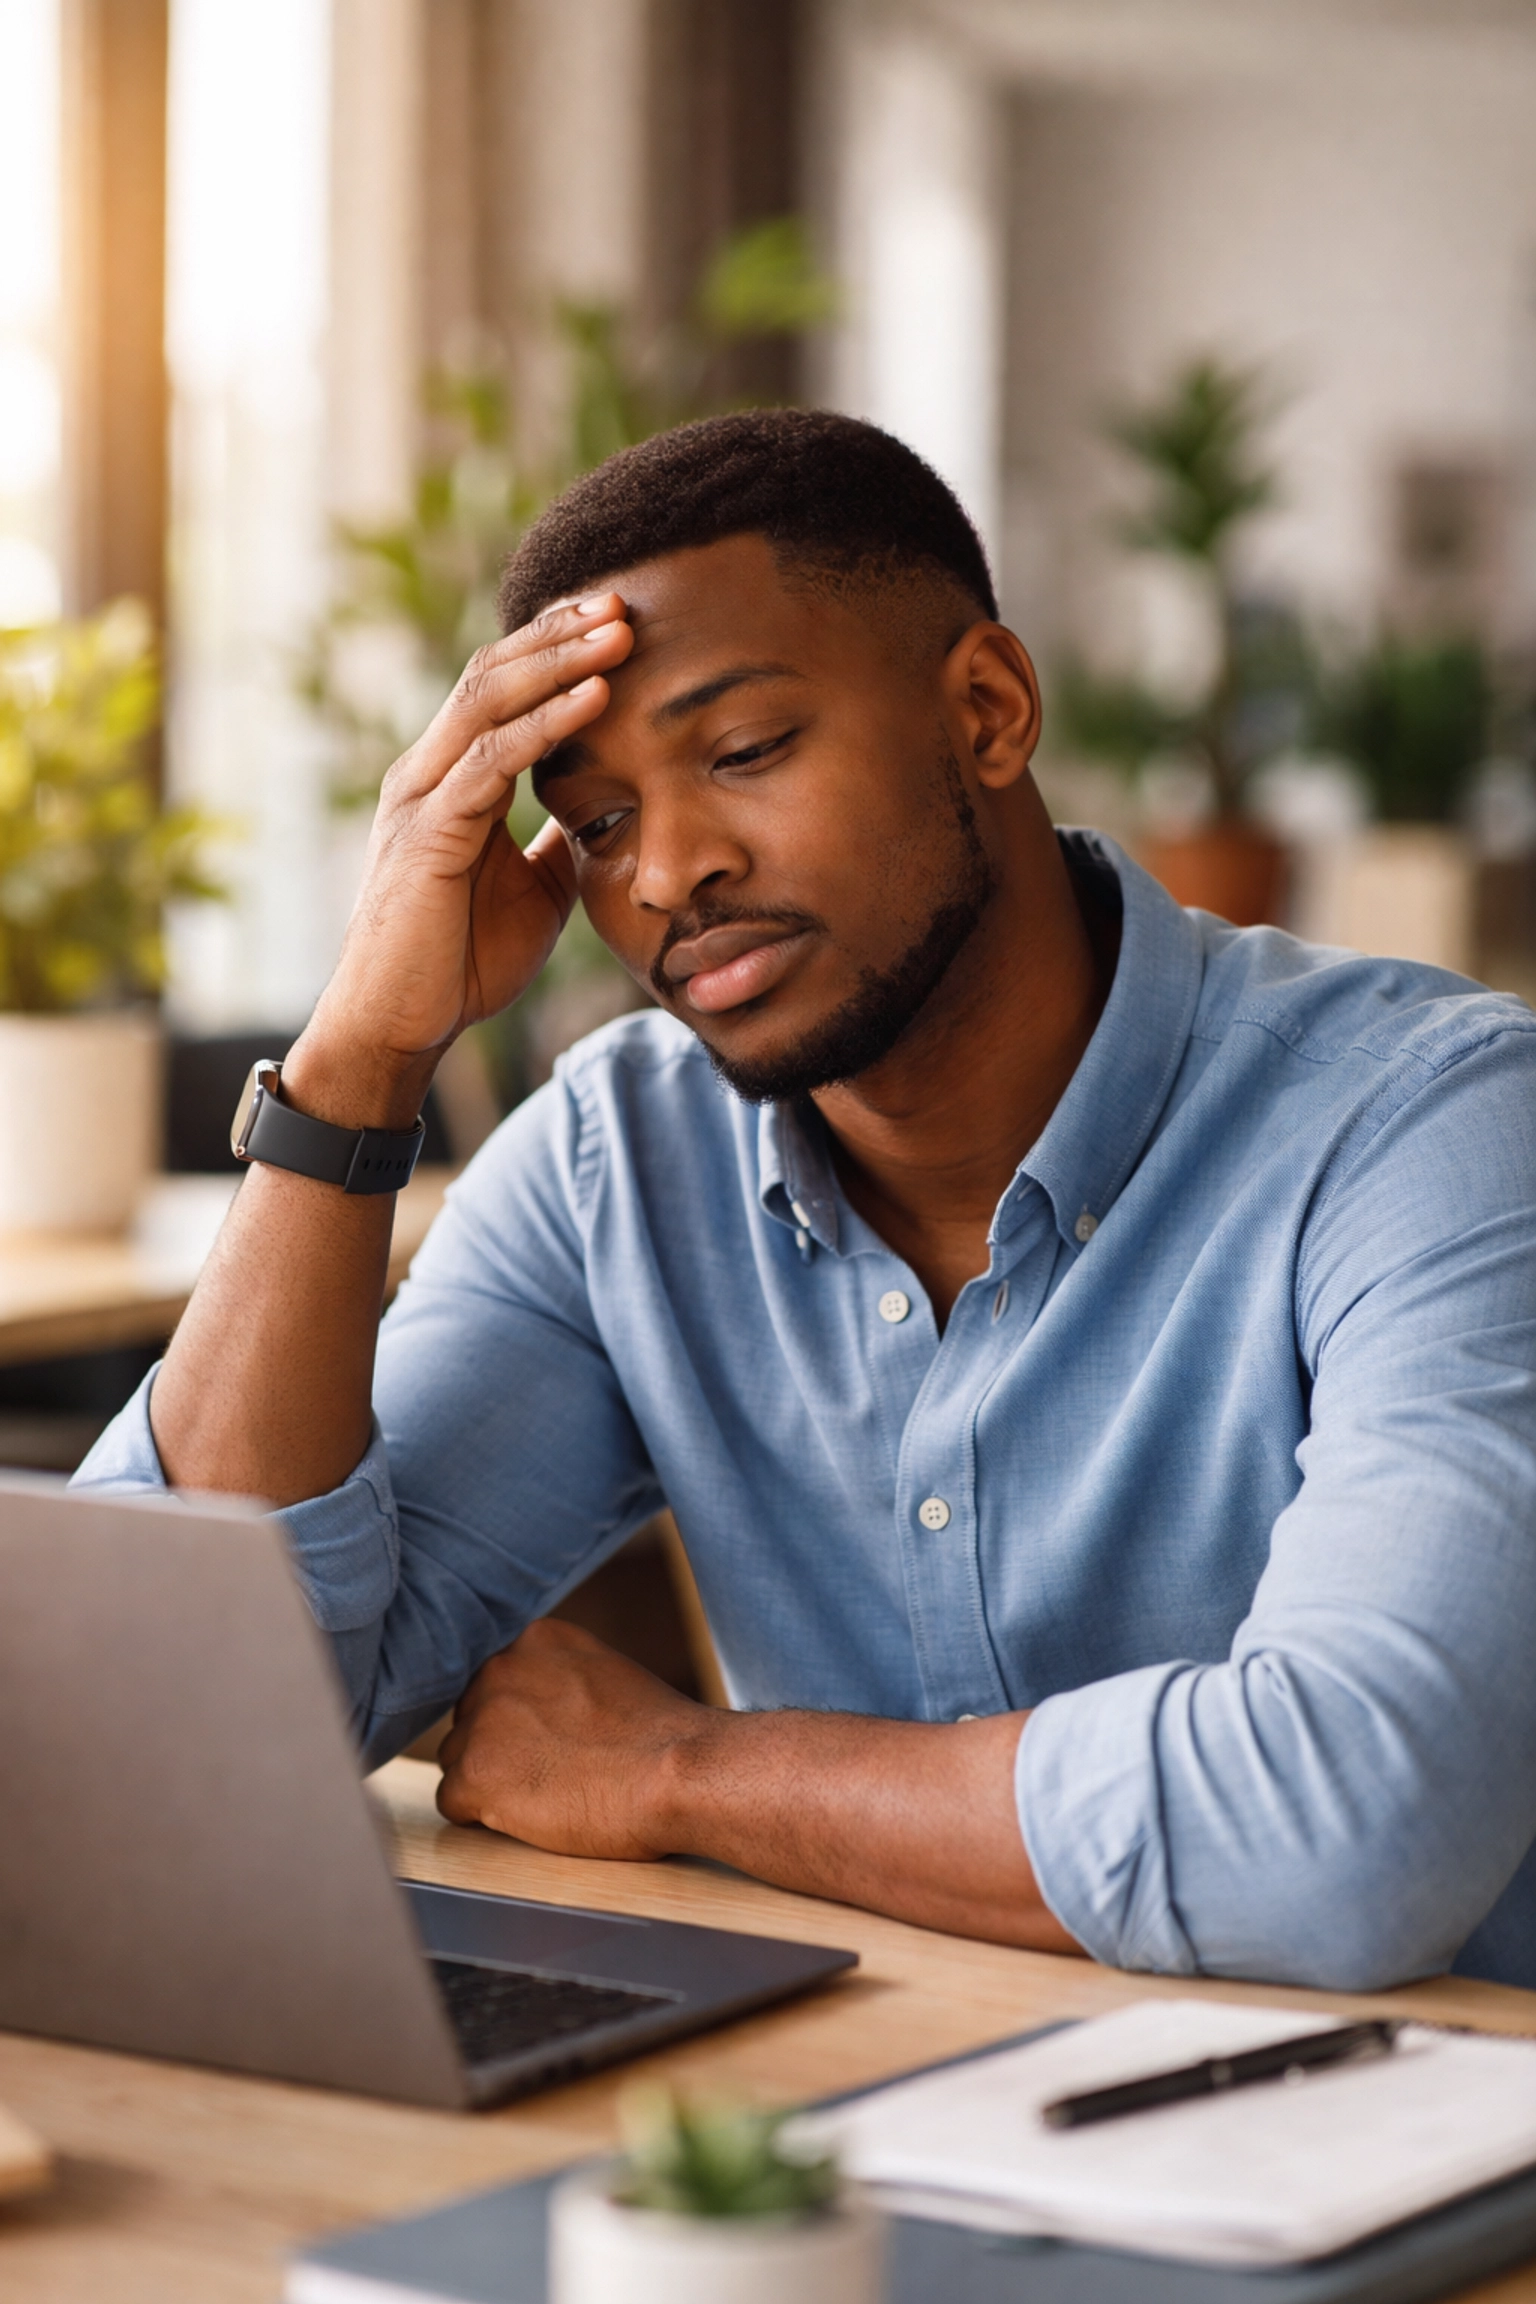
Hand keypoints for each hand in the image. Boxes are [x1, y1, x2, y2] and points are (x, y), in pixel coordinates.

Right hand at [293, 596, 634, 1117]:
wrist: (401, 1027)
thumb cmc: (460, 962)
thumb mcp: (535, 888)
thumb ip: (559, 838)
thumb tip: (605, 806)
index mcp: (449, 780)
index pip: (501, 688)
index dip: (555, 648)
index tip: (617, 619)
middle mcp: (426, 773)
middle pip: (493, 673)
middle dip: (559, 632)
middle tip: (623, 598)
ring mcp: (420, 798)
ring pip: (489, 700)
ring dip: (559, 660)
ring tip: (618, 631)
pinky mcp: (428, 834)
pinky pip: (490, 760)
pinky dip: (547, 723)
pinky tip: (595, 698)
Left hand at [436, 1618, 707, 1857]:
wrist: (680, 1772)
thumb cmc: (658, 1738)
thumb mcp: (604, 1676)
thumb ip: (559, 1682)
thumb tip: (533, 1715)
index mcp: (536, 1640)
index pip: (497, 1686)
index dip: (522, 1725)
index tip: (554, 1746)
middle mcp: (500, 1669)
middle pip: (471, 1722)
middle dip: (500, 1752)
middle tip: (553, 1776)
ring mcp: (483, 1720)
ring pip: (459, 1761)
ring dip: (492, 1785)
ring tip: (549, 1797)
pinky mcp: (475, 1773)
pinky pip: (452, 1803)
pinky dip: (482, 1819)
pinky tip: (530, 1817)